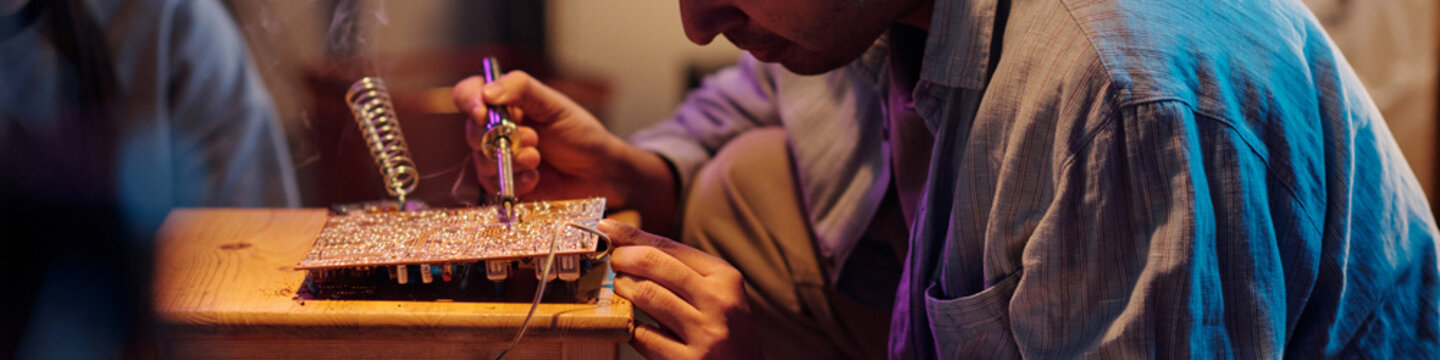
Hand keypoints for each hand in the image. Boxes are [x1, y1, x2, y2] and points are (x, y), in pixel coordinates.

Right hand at [453, 71, 628, 203]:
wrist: (598, 171)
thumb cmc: (578, 133)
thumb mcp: (553, 105)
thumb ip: (521, 89)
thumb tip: (486, 91)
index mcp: (504, 103)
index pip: (468, 94)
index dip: (468, 101)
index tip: (483, 111)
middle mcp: (494, 129)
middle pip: (471, 130)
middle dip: (499, 136)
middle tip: (532, 138)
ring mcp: (497, 158)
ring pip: (481, 160)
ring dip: (511, 159)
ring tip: (537, 158)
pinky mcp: (503, 185)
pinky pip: (493, 185)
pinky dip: (516, 181)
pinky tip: (536, 177)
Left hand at [600, 220, 762, 359]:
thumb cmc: (727, 334)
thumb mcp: (719, 296)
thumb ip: (683, 272)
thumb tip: (631, 244)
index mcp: (726, 278)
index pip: (670, 247)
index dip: (633, 235)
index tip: (608, 228)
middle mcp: (718, 302)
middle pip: (654, 265)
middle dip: (623, 258)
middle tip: (613, 262)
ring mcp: (704, 334)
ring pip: (646, 295)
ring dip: (622, 288)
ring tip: (620, 288)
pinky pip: (642, 335)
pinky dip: (629, 325)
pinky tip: (629, 322)